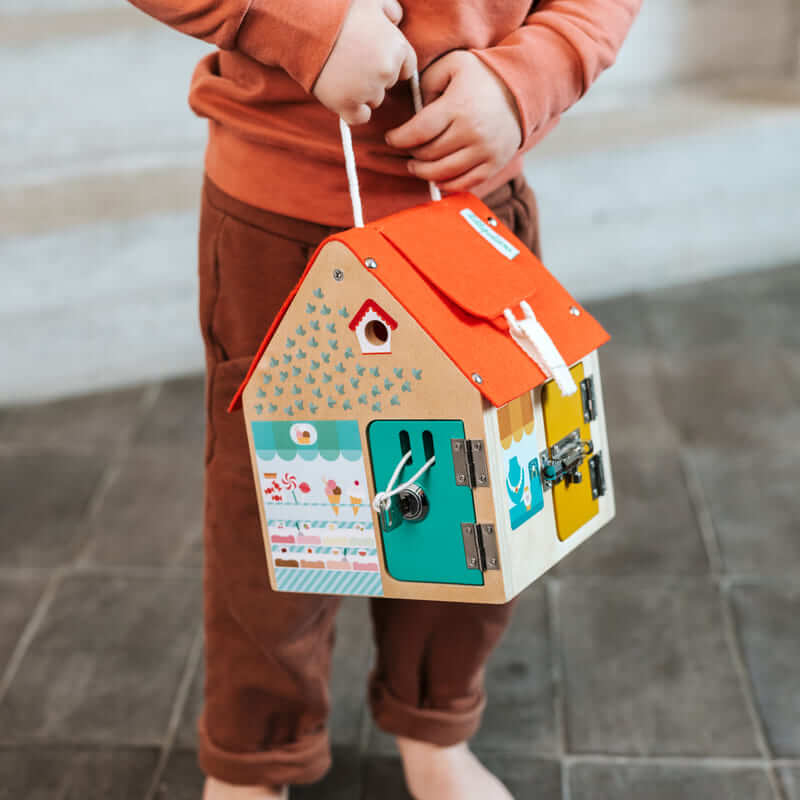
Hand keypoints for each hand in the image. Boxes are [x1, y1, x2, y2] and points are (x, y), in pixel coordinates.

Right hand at [312, 0, 416, 125]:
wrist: (304, 23)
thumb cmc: (336, 8)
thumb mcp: (370, 0)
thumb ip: (390, 10)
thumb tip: (396, 20)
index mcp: (397, 47)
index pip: (406, 67)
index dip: (389, 63)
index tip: (373, 59)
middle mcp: (386, 71)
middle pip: (387, 84)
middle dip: (373, 76)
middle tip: (350, 62)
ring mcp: (368, 90)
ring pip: (373, 100)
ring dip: (361, 92)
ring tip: (340, 73)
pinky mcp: (348, 105)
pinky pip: (359, 118)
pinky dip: (352, 111)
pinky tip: (342, 97)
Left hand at [385, 50, 522, 191]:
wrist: (523, 89)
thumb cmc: (482, 75)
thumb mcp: (452, 64)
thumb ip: (427, 82)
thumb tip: (414, 110)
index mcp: (458, 106)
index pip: (418, 132)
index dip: (399, 138)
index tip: (391, 138)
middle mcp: (472, 132)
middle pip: (429, 155)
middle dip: (412, 154)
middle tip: (407, 149)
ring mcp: (485, 151)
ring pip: (443, 173)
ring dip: (424, 172)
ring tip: (416, 165)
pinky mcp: (494, 164)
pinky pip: (464, 184)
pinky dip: (446, 185)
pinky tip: (436, 178)